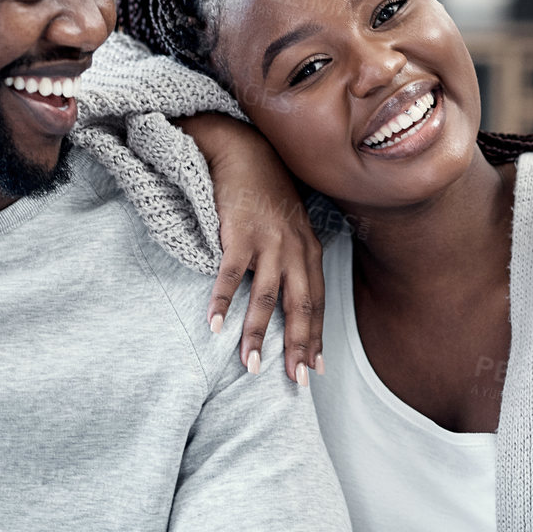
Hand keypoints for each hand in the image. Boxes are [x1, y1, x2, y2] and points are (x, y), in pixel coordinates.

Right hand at [174, 114, 323, 384]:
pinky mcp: (239, 233)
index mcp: (309, 251)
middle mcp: (294, 249)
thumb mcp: (292, 227)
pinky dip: (222, 301)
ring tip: (249, 364)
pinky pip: (230, 275)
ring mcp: (268, 242)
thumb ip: (295, 259)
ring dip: (258, 333)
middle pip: (300, 306)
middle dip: (298, 345)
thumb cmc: (266, 194)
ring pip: (266, 297)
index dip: (317, 336)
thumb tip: (291, 296)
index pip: (317, 302)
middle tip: (294, 379)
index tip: (316, 368)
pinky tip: (214, 325)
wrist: (245, 152)